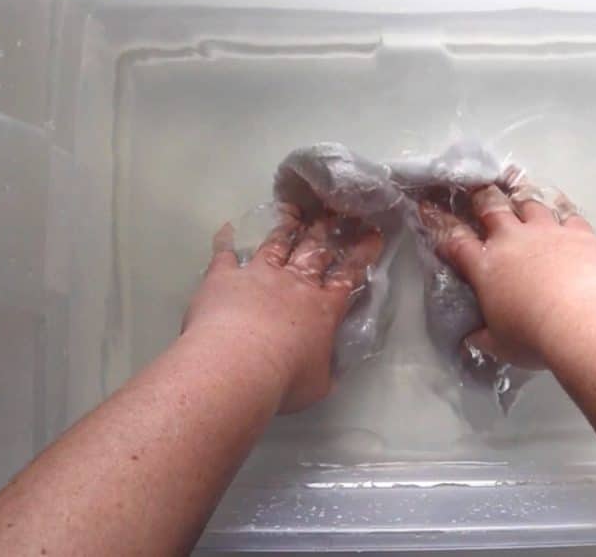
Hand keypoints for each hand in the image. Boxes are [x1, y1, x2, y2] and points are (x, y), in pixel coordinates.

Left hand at [183, 204, 381, 412]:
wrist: (238, 365)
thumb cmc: (285, 379)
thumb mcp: (320, 382)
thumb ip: (328, 368)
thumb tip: (333, 367)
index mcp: (323, 308)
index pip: (347, 275)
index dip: (361, 254)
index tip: (371, 233)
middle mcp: (294, 283)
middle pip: (314, 251)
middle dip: (327, 231)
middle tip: (335, 213)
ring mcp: (259, 274)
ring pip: (275, 244)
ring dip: (285, 228)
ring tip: (293, 212)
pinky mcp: (225, 276)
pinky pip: (225, 253)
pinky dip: (226, 241)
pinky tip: (227, 229)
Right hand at [420, 185, 595, 368]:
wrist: (583, 322)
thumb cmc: (534, 337)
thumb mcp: (500, 344)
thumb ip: (484, 336)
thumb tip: (472, 338)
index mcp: (485, 266)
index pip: (455, 240)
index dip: (439, 222)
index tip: (428, 207)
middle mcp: (512, 240)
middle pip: (491, 208)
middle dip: (482, 198)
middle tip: (478, 192)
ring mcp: (547, 231)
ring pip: (529, 204)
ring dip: (522, 200)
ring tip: (520, 196)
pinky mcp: (579, 233)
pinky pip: (569, 213)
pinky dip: (563, 210)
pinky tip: (563, 209)